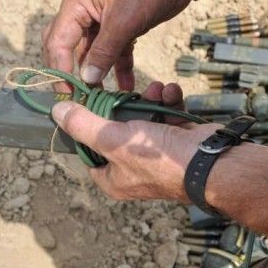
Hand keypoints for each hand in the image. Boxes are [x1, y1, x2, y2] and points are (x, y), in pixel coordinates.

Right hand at [42, 0, 194, 90]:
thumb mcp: (123, 21)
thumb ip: (103, 51)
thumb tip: (87, 79)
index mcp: (76, 3)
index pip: (57, 42)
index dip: (60, 70)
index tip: (69, 94)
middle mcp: (84, 10)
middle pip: (68, 48)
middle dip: (72, 73)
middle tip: (79, 98)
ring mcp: (103, 19)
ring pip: (92, 53)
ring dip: (96, 75)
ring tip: (102, 99)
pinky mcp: (122, 26)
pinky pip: (114, 52)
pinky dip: (118, 68)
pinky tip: (126, 87)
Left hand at [50, 81, 219, 200]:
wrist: (212, 162)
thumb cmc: (160, 158)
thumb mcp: (114, 139)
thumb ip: (84, 125)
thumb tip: (56, 113)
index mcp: (114, 179)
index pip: (89, 153)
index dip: (87, 128)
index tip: (87, 103)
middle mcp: (134, 169)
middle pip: (118, 131)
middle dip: (125, 106)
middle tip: (128, 90)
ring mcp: (159, 155)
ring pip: (145, 120)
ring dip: (151, 99)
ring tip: (157, 88)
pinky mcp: (178, 141)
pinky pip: (167, 117)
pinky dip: (169, 103)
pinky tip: (172, 91)